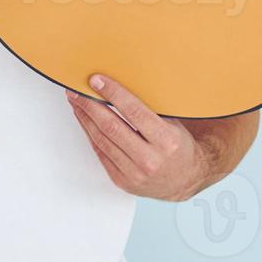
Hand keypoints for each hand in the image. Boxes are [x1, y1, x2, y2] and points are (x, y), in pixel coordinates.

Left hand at [67, 74, 207, 201]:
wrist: (185, 179)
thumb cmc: (177, 146)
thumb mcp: (173, 123)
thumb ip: (150, 108)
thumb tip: (120, 82)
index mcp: (166, 141)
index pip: (134, 111)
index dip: (112, 93)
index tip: (96, 80)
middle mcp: (150, 159)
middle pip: (111, 126)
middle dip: (90, 105)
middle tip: (76, 90)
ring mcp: (135, 173)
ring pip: (102, 140)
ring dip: (85, 118)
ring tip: (77, 103)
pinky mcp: (122, 181)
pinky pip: (101, 153)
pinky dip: (91, 134)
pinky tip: (85, 121)